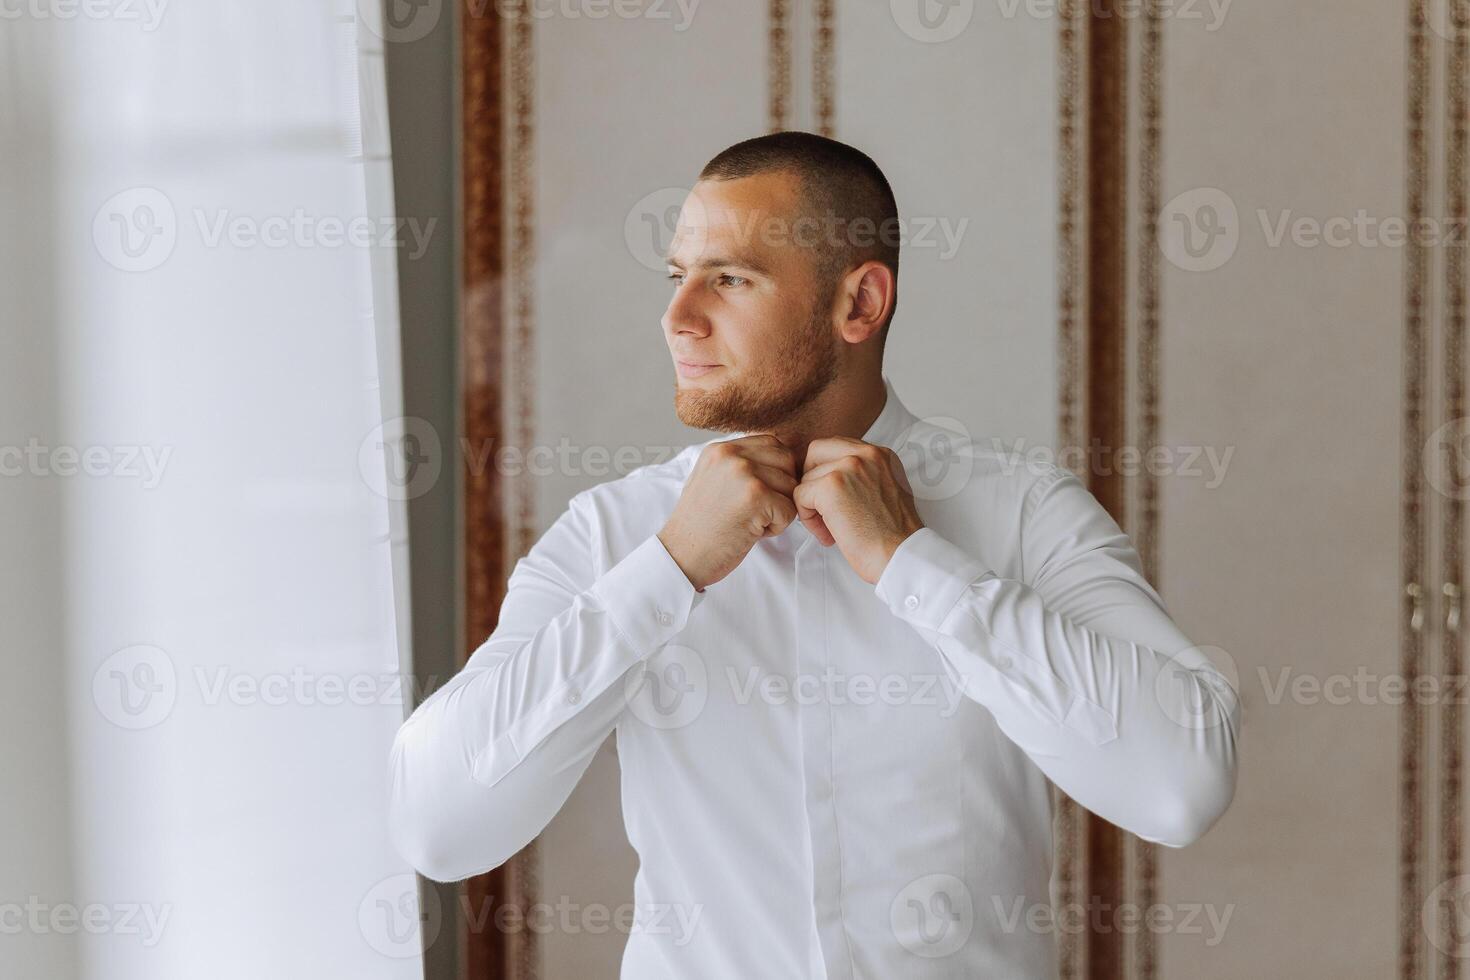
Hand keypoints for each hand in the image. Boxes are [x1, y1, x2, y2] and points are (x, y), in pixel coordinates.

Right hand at [657, 434, 799, 590]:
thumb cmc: (698, 526)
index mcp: (720, 449)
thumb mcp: (710, 480)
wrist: (681, 556)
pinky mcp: (756, 497)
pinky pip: (789, 510)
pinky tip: (751, 532)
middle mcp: (732, 455)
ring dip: (778, 509)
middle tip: (757, 510)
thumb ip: (738, 465)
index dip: (776, 470)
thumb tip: (776, 460)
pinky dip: (776, 527)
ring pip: (791, 486)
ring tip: (750, 521)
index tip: (759, 494)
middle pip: (787, 461)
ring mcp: (745, 474)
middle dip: (782, 488)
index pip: (772, 444)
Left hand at [793, 438, 924, 584]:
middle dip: (812, 480)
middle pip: (816, 452)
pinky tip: (828, 535)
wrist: (901, 554)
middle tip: (823, 507)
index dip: (828, 472)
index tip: (836, 498)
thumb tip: (833, 477)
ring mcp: (847, 467)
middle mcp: (865, 454)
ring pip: (806, 479)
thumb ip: (863, 476)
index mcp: (880, 454)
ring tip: (832, 529)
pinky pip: (800, 496)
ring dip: (812, 507)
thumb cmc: (894, 535)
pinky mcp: (830, 487)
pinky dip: (808, 520)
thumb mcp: (886, 490)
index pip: (837, 447)